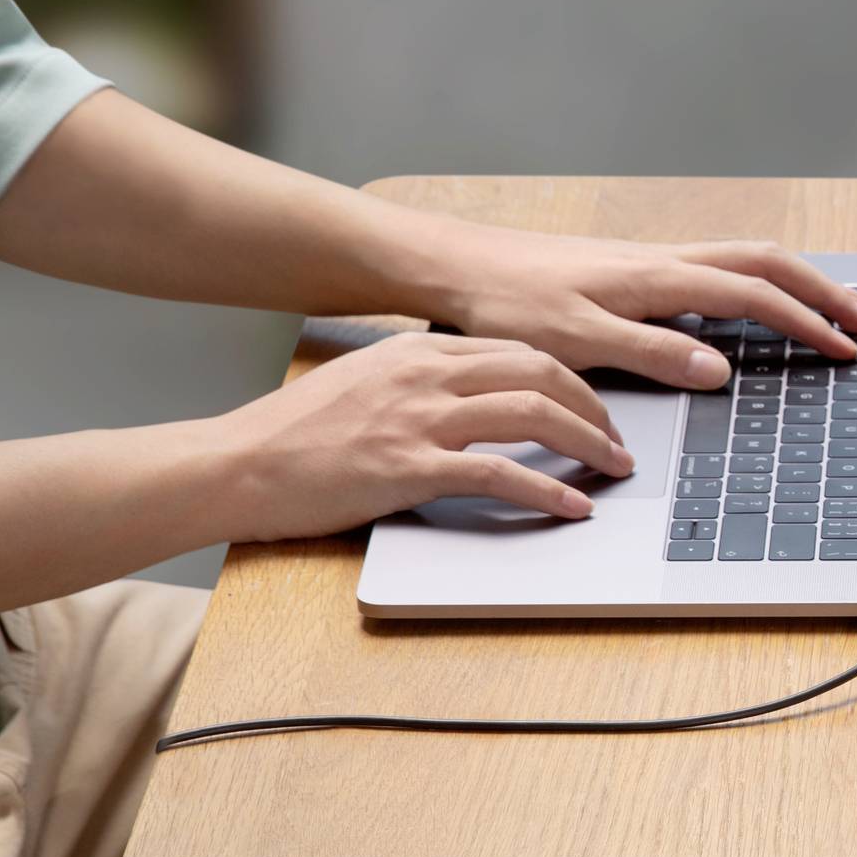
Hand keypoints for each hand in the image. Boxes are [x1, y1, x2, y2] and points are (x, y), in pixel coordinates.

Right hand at [206, 331, 637, 538]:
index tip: (597, 405)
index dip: (572, 379)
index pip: (520, 350)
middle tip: (618, 439)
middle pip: (541, 372)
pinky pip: (501, 474)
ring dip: (587, 443)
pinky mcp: (410, 467)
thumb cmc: (296, 435)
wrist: (237, 464)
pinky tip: (572, 506)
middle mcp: (426, 374)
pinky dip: (548, 490)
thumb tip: (475, 401)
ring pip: (533, 414)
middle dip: (595, 406)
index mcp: (419, 350)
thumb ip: (423, 384)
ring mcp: (419, 419)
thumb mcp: (367, 385)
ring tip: (613, 469)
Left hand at [423, 226, 856, 389]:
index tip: (847, 349)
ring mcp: (652, 261)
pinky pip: (716, 269)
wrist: (457, 266)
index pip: (755, 296)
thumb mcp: (576, 340)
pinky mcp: (634, 270)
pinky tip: (755, 306)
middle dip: (823, 290)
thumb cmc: (506, 303)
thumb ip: (652, 354)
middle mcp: (663, 261)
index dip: (808, 322)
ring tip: (830, 307)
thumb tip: (722, 368)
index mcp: (658, 278)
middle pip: (767, 262)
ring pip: (744, 259)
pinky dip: (757, 283)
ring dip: (795, 282)